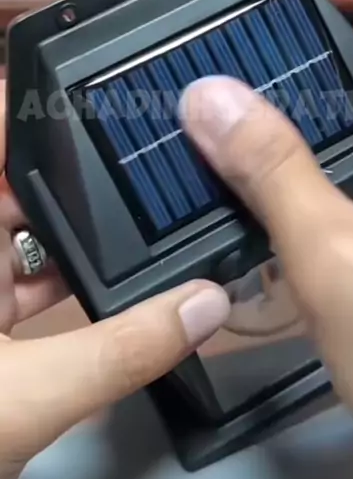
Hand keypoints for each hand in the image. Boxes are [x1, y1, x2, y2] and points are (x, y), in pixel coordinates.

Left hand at [0, 79, 229, 478]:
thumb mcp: (30, 397)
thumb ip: (124, 348)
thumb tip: (207, 305)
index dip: (32, 103)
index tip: (94, 81)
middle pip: (20, 179)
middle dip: (79, 162)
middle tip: (147, 138)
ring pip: (31, 229)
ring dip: (81, 223)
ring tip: (147, 200)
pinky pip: (35, 274)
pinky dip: (73, 273)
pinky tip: (118, 274)